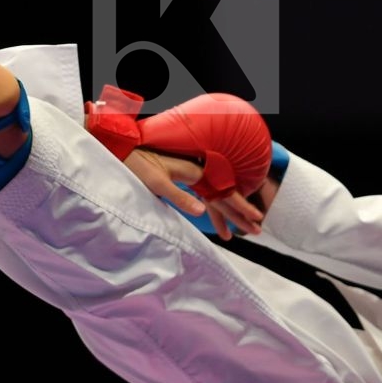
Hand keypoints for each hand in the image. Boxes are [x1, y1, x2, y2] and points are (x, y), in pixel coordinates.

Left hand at [122, 149, 265, 239]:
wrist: (124, 150)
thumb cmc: (137, 165)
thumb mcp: (157, 183)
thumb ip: (180, 197)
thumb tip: (202, 210)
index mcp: (196, 172)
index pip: (224, 193)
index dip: (240, 207)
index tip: (256, 218)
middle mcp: (197, 172)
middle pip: (224, 196)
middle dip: (240, 214)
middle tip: (257, 229)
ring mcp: (191, 174)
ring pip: (215, 197)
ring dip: (226, 214)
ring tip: (235, 232)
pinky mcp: (183, 177)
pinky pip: (204, 195)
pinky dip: (212, 208)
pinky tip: (216, 216)